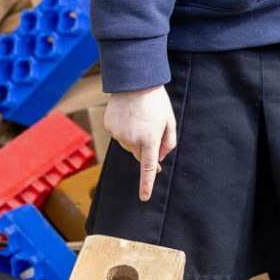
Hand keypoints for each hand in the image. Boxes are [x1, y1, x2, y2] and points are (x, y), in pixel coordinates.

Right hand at [105, 87, 176, 201]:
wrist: (134, 82)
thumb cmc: (156, 101)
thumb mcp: (169, 121)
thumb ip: (168, 143)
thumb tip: (159, 159)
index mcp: (149, 140)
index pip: (147, 168)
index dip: (146, 184)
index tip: (144, 198)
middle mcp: (131, 140)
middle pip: (139, 156)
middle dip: (146, 150)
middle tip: (152, 133)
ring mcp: (118, 134)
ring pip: (129, 146)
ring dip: (136, 138)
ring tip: (140, 118)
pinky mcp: (109, 127)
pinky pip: (119, 135)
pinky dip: (125, 130)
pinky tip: (129, 116)